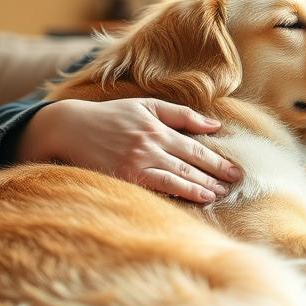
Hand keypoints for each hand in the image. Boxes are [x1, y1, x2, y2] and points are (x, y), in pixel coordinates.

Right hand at [18, 98, 241, 203]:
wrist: (71, 127)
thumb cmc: (113, 116)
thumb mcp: (147, 106)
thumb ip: (181, 115)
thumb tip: (214, 125)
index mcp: (157, 128)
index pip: (194, 148)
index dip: (216, 161)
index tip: (234, 171)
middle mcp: (149, 146)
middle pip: (188, 164)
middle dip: (213, 176)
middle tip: (233, 187)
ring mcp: (135, 163)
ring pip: (174, 178)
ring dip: (197, 188)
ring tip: (215, 196)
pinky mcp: (122, 177)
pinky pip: (152, 188)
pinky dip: (172, 194)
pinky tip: (186, 200)